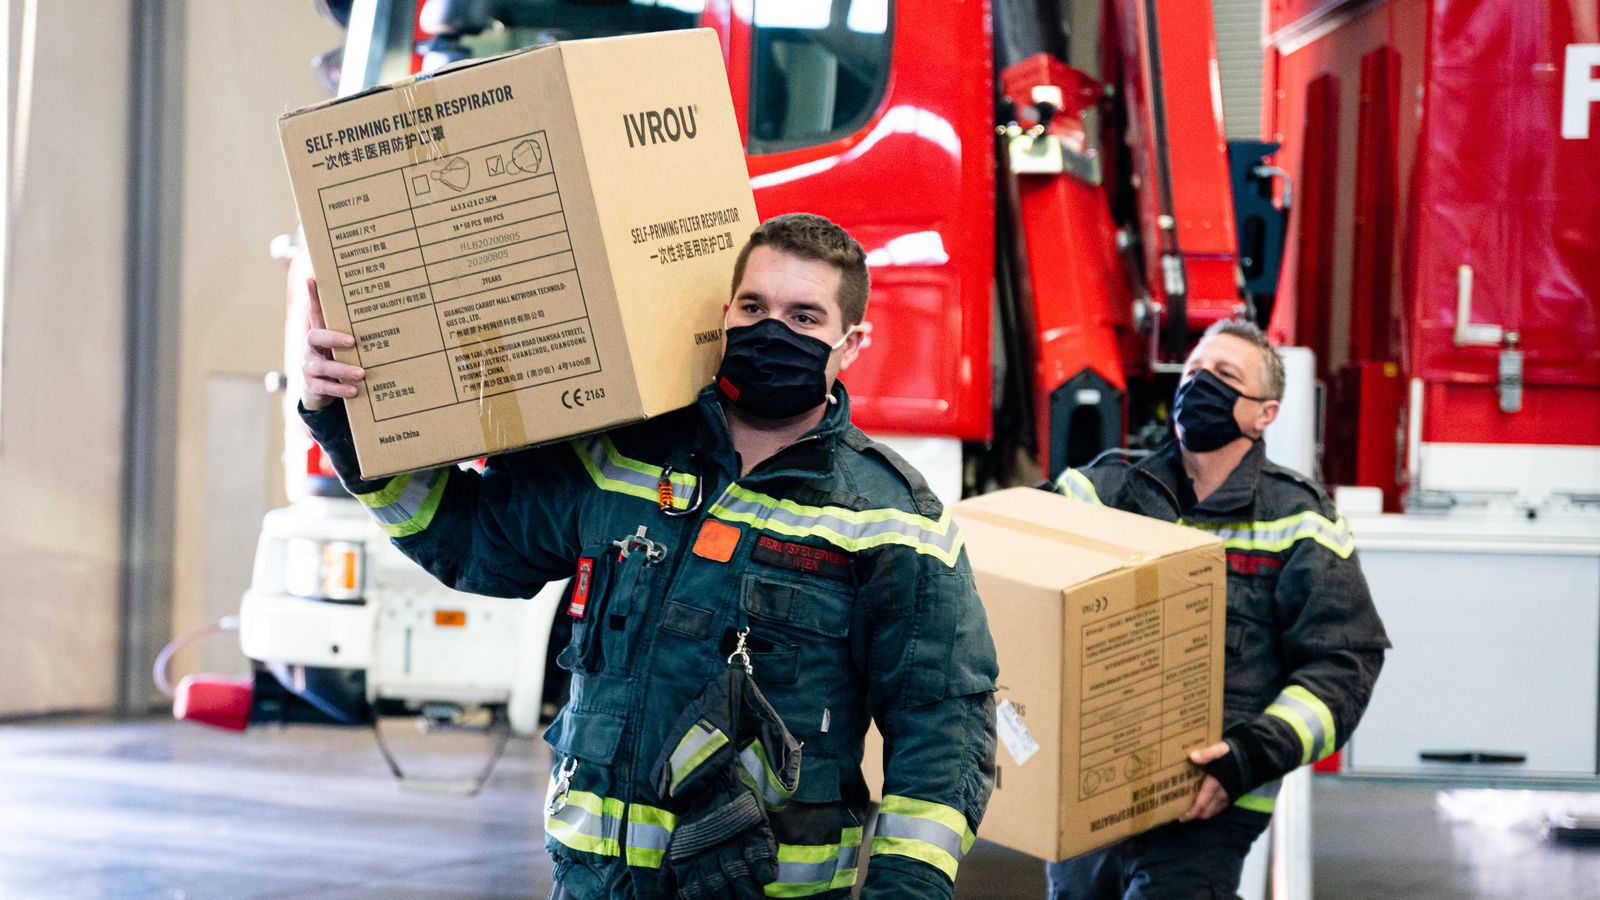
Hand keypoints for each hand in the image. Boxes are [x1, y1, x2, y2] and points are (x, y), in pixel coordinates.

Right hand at [301, 276, 362, 409]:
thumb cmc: (335, 362)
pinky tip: (355, 390)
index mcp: (319, 336)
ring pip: (322, 366)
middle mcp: (310, 349)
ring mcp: (308, 368)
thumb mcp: (340, 348)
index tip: (312, 280)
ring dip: (342, 369)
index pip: (314, 314)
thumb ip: (351, 333)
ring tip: (361, 373)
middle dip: (333, 337)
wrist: (317, 392)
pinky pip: (325, 387)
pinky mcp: (312, 386)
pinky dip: (340, 389)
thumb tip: (377, 315)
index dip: (312, 298)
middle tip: (353, 341)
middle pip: (315, 337)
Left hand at [1181, 741, 1231, 821]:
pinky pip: (1221, 807)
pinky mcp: (1233, 796)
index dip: (1192, 812)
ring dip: (1204, 813)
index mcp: (1215, 784)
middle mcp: (1222, 794)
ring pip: (1214, 811)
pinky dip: (1212, 810)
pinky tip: (1208, 806)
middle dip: (1196, 815)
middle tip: (1184, 814)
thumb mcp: (1219, 750)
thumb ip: (1206, 754)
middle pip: (1207, 810)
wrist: (1253, 759)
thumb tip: (1192, 757)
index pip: (1202, 803)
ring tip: (1193, 812)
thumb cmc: (1233, 755)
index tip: (1182, 817)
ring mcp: (1229, 796)